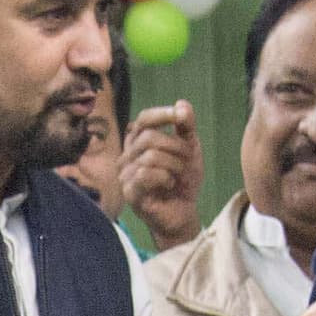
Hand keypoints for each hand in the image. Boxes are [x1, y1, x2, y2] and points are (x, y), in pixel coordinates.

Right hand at [115, 103, 204, 248]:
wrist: (184, 212)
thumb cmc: (183, 180)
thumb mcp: (190, 149)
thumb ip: (186, 126)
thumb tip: (182, 104)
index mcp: (139, 142)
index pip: (144, 119)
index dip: (162, 114)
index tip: (180, 118)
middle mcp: (128, 155)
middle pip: (149, 137)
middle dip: (176, 147)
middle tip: (187, 159)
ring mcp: (125, 174)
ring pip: (149, 156)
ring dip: (173, 164)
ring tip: (178, 175)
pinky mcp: (129, 192)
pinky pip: (145, 174)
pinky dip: (164, 177)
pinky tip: (169, 185)